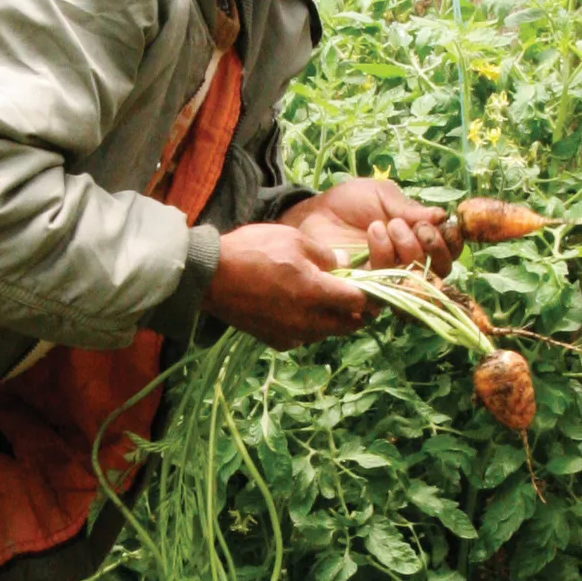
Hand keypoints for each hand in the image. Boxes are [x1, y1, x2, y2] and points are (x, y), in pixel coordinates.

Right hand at [203, 221, 368, 348]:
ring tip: (329, 302)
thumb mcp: (293, 239)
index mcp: (315, 292)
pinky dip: (310, 328)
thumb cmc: (251, 250)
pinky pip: (304, 338)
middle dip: (358, 312)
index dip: (370, 293)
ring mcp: (291, 334)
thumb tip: (345, 262)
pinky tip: (301, 312)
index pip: (359, 301)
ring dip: (334, 321)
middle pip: (348, 325)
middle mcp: (307, 320)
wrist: (210, 277)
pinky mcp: (276, 341)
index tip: (371, 285)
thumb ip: (325, 254)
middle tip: (357, 297)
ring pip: (327, 333)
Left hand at [281, 177, 457, 277]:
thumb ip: (410, 208)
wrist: (315, 213)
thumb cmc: (350, 203)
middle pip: (441, 268)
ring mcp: (392, 278)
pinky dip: (386, 256)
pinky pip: (391, 283)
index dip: (451, 239)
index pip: (451, 249)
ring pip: (418, 277)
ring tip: (384, 226)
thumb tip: (442, 216)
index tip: (436, 222)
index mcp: (421, 238)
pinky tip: (374, 235)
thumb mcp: (383, 195)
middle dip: (431, 246)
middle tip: (406, 224)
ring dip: (407, 249)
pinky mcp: (371, 289)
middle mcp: (411, 261)